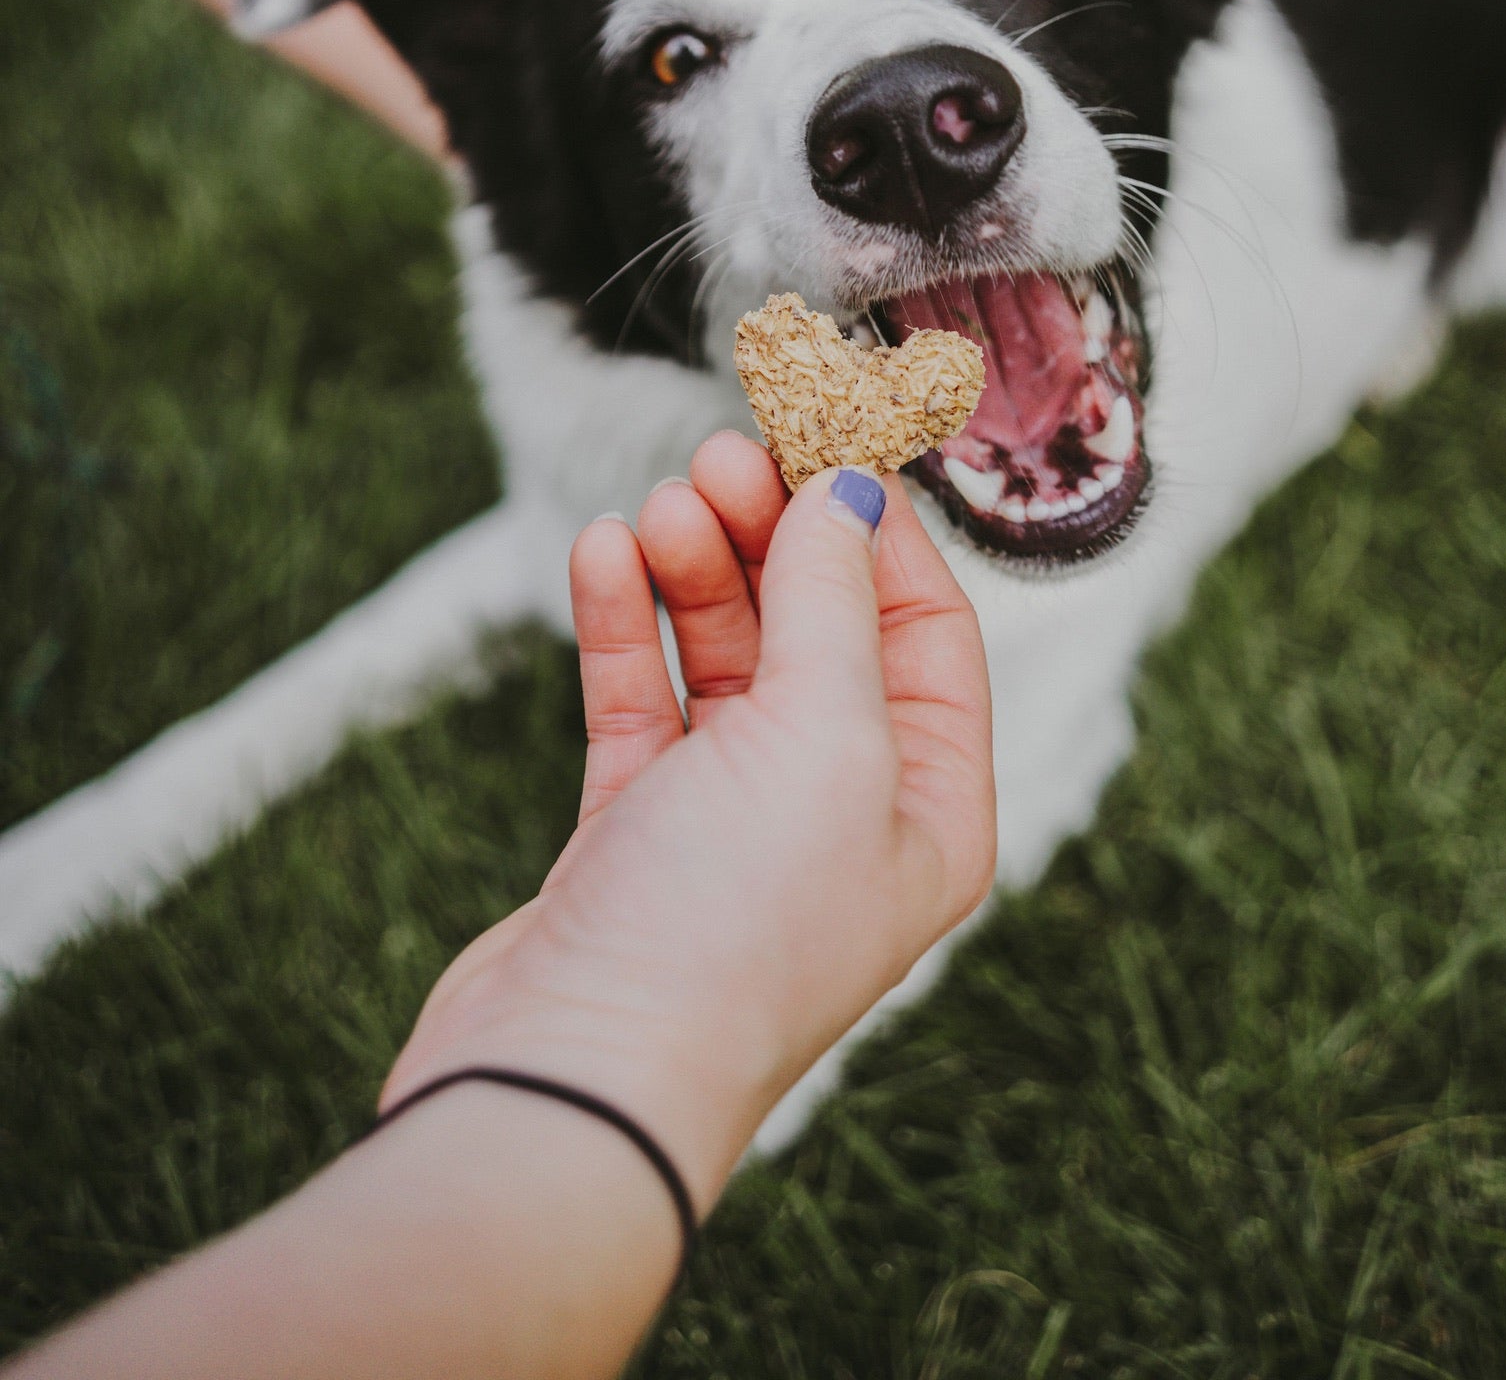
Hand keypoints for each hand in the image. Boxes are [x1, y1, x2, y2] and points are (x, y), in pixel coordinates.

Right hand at [382, 433, 994, 1206]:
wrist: (569, 1084)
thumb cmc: (729, 929)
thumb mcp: (823, 739)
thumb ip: (836, 601)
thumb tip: (854, 490)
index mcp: (928, 807)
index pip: (924, 626)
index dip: (874, 526)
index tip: (819, 430)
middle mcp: (841, 813)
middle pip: (820, 628)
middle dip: (775, 533)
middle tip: (722, 455)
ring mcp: (732, 821)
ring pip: (727, 652)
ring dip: (696, 567)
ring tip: (660, 505)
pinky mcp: (634, 830)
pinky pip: (642, 697)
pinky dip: (627, 621)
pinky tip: (606, 553)